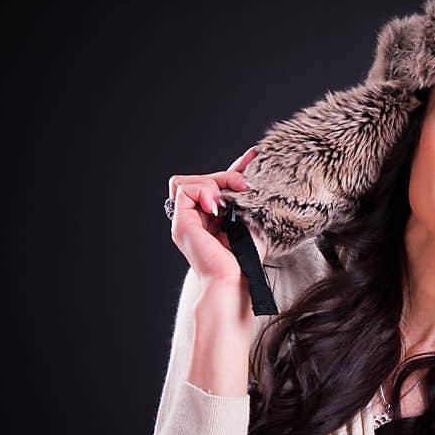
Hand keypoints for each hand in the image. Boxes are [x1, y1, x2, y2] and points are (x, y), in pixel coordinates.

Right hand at [168, 147, 264, 282]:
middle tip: (246, 186)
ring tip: (229, 200)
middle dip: (227, 176)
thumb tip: (250, 178)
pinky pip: (185, 189)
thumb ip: (245, 201)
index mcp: (213, 218)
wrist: (236, 279)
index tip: (254, 155)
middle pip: (202, 179)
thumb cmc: (246, 259)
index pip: (219, 185)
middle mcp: (196, 218)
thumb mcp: (251, 221)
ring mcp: (186, 220)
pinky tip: (218, 206)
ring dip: (214, 182)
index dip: (235, 168)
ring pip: (189, 181)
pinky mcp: (181, 223)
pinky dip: (203, 191)